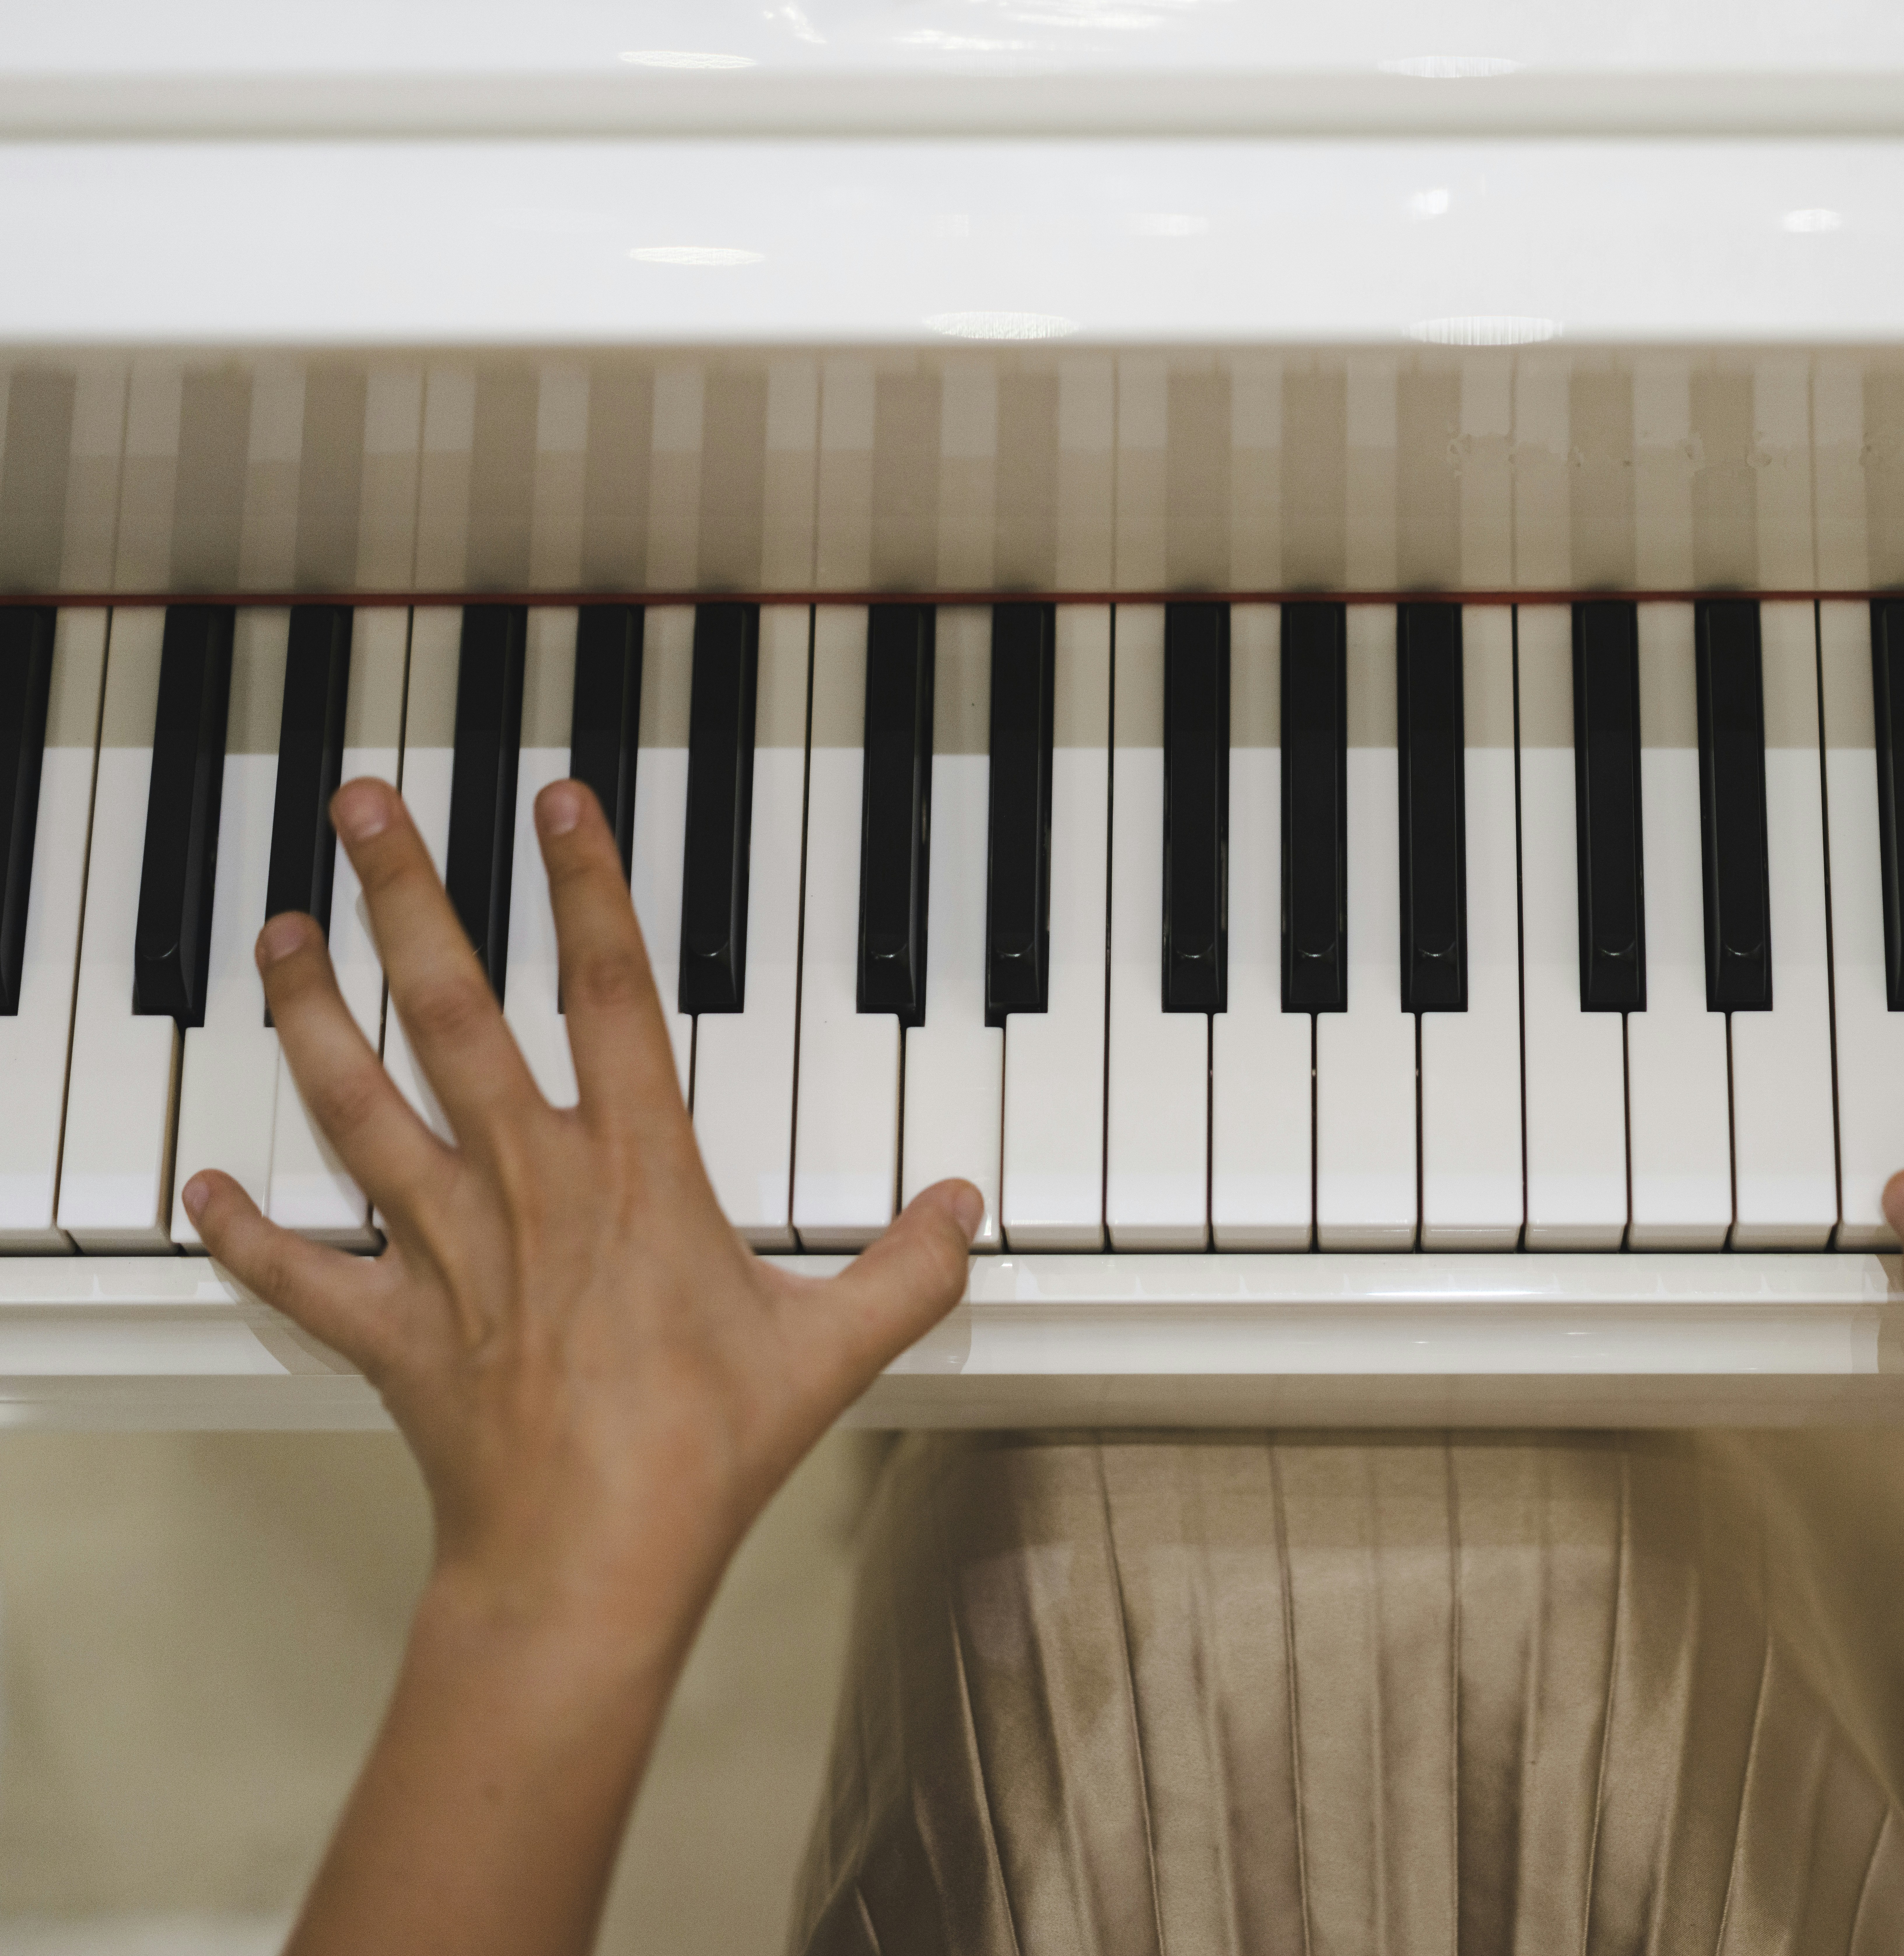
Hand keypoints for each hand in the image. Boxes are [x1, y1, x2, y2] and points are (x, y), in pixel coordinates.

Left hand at [185, 776, 977, 1637]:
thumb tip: (960, 1212)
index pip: (610, 993)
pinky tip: (210, 1193)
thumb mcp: (832, 1352)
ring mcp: (449, 1252)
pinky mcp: (397, 1330)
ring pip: (359, 1105)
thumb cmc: (703, 1453)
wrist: (595, 1562)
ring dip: (311, 1014)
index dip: (587, 887)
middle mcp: (529, 1186)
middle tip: (363, 810)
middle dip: (405, 899)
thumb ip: (907, 1270)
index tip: (557, 803)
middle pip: (452, 1011)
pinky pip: (306, 1274)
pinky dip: (251, 1237)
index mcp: (634, 1174)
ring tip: (278, 936)